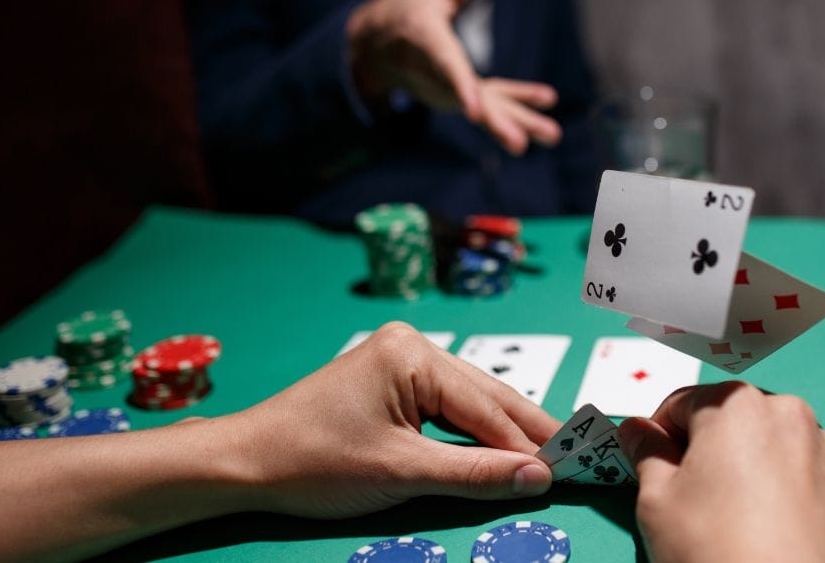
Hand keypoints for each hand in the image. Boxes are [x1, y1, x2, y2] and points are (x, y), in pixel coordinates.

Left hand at [225, 322, 557, 518]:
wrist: (247, 462)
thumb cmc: (314, 462)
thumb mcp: (402, 472)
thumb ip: (474, 472)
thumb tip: (538, 478)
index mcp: (412, 354)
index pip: (487, 405)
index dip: (530, 443)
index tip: (572, 470)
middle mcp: (411, 346)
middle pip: (485, 396)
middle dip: (526, 433)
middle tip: (577, 461)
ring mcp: (400, 361)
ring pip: (468, 402)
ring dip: (502, 434)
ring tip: (547, 460)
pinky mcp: (391, 381)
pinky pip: (445, 407)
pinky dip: (471, 433)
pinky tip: (498, 450)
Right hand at [346, 0, 562, 154]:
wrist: (374, 45)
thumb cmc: (406, 9)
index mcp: (425, 40)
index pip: (445, 68)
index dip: (461, 90)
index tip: (475, 113)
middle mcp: (436, 75)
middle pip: (468, 103)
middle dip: (496, 124)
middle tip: (521, 145)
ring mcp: (448, 90)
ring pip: (485, 110)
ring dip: (518, 123)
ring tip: (552, 135)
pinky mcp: (459, 96)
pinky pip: (491, 102)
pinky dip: (520, 102)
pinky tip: (548, 102)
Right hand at [618, 382, 824, 562]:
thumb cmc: (717, 552)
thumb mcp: (657, 502)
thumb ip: (646, 453)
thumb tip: (639, 430)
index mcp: (737, 406)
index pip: (682, 403)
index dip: (660, 437)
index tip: (655, 471)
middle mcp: (791, 415)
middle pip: (732, 422)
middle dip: (710, 452)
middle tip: (695, 503)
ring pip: (773, 449)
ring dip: (751, 472)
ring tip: (739, 525)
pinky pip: (808, 479)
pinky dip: (788, 496)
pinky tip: (775, 535)